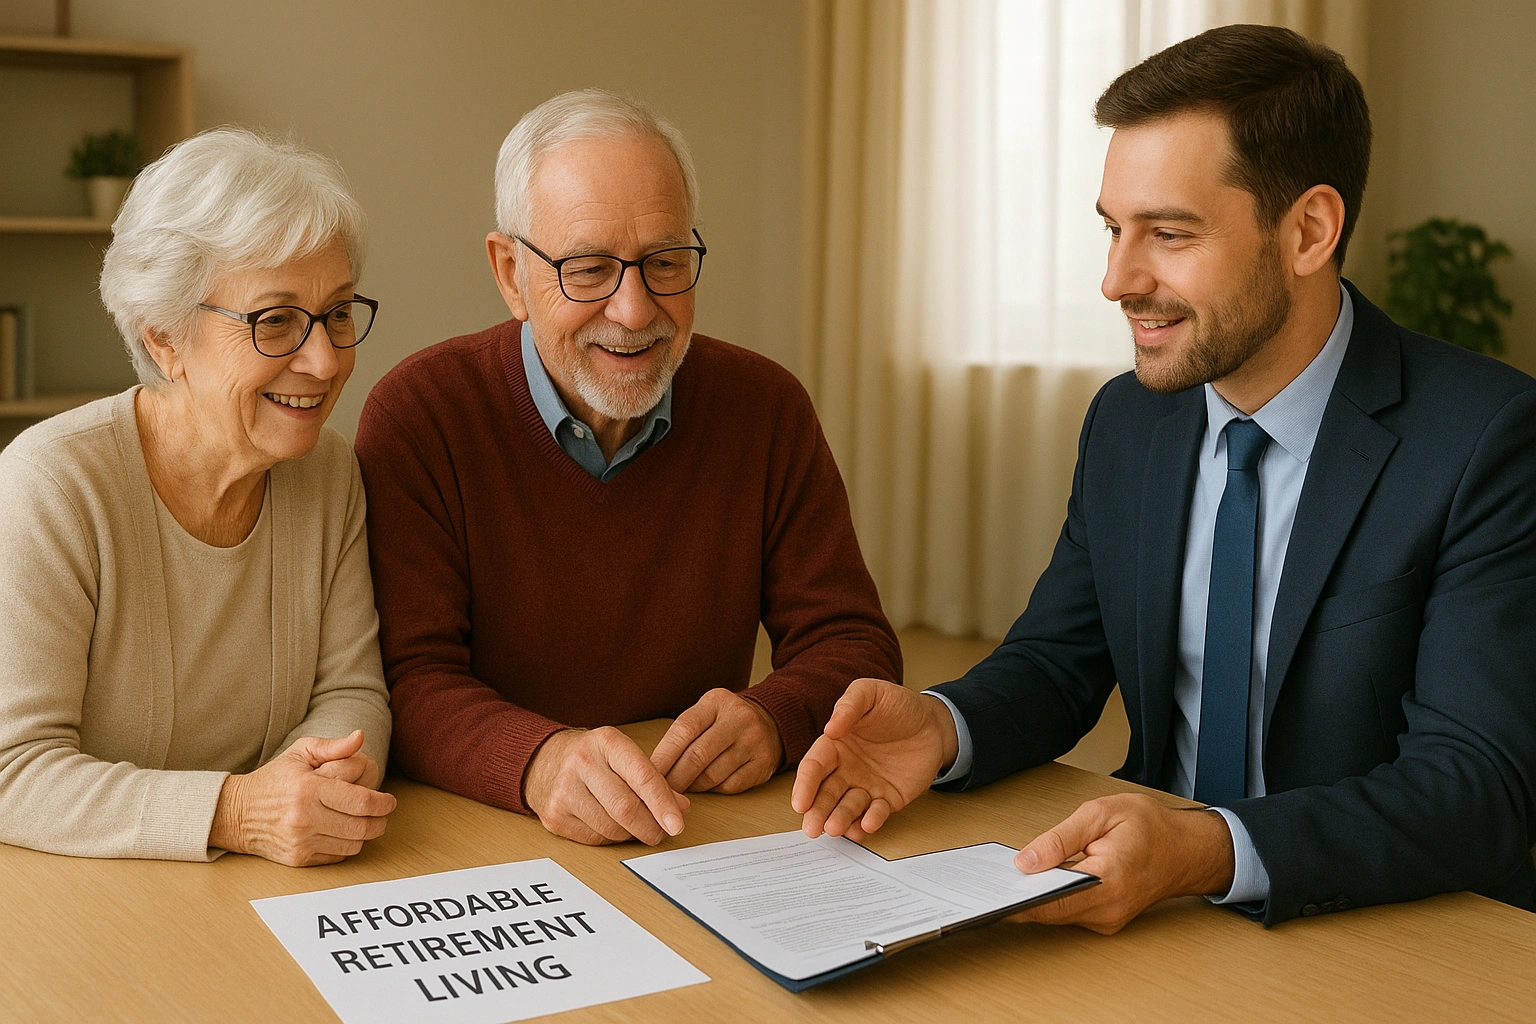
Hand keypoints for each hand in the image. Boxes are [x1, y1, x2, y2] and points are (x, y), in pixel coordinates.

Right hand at [209, 730, 396, 866]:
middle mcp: (305, 818)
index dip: (383, 802)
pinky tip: (344, 832)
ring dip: (366, 834)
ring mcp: (301, 841)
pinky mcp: (299, 859)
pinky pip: (338, 856)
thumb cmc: (275, 779)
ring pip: (353, 845)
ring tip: (366, 821)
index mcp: (309, 788)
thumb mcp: (300, 753)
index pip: (361, 801)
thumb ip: (333, 746)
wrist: (237, 814)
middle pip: (362, 826)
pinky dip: (347, 846)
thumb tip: (360, 737)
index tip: (390, 800)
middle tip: (383, 812)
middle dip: (381, 820)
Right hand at [524, 727, 690, 845]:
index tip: (678, 824)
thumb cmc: (592, 757)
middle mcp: (582, 763)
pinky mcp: (554, 818)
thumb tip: (680, 808)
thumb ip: (653, 778)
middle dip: (650, 827)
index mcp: (607, 742)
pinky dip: (611, 838)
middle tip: (661, 832)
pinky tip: (613, 826)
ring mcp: (564, 791)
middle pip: (626, 808)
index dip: (664, 805)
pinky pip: (594, 839)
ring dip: (631, 834)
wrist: (542, 760)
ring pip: (611, 828)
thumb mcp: (622, 754)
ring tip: (636, 825)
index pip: (643, 777)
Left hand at [650, 688, 783, 793]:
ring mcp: (754, 742)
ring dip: (692, 786)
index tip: (648, 772)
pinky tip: (706, 787)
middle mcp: (738, 719)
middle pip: (697, 756)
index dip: (664, 755)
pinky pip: (729, 786)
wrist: (772, 721)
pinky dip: (713, 790)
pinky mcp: (763, 764)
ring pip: (712, 775)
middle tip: (659, 791)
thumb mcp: (706, 711)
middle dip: (674, 778)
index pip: (684, 729)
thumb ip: (683, 732)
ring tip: (681, 789)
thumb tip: (654, 767)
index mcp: (717, 702)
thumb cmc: (726, 720)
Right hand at [791, 677, 957, 841]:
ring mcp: (866, 786)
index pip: (813, 767)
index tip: (800, 802)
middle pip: (825, 793)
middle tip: (812, 828)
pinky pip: (876, 813)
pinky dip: (869, 821)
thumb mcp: (870, 693)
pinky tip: (865, 826)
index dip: (805, 785)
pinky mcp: (888, 799)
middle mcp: (845, 769)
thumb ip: (849, 706)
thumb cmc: (898, 705)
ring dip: (839, 819)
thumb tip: (831, 729)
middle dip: (817, 811)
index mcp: (834, 745)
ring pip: (847, 807)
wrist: (933, 722)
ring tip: (834, 829)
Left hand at [1007, 794, 1236, 933]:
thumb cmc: (1150, 827)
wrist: (1187, 849)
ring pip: (1058, 913)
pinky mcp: (1106, 919)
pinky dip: (1051, 898)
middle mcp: (1109, 909)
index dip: (1018, 901)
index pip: (1052, 902)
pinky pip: (1070, 912)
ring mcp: (1109, 918)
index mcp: (1109, 880)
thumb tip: (1026, 861)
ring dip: (1034, 897)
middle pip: (1050, 911)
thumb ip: (1060, 839)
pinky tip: (1037, 881)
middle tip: (990, 880)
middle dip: (1019, 896)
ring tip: (1009, 877)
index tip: (992, 895)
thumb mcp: (1101, 815)